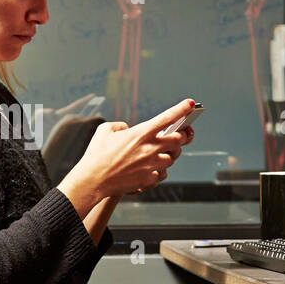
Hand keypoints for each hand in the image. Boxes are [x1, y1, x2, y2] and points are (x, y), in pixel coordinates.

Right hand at [60, 99, 195, 206]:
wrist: (93, 180)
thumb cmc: (96, 155)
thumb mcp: (105, 130)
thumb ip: (120, 125)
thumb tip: (127, 129)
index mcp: (141, 132)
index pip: (168, 117)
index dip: (182, 109)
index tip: (191, 104)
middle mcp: (150, 148)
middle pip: (179, 140)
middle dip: (180, 137)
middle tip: (177, 136)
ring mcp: (152, 164)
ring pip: (172, 158)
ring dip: (168, 155)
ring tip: (157, 154)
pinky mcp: (150, 179)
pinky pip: (162, 174)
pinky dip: (158, 171)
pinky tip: (148, 169)